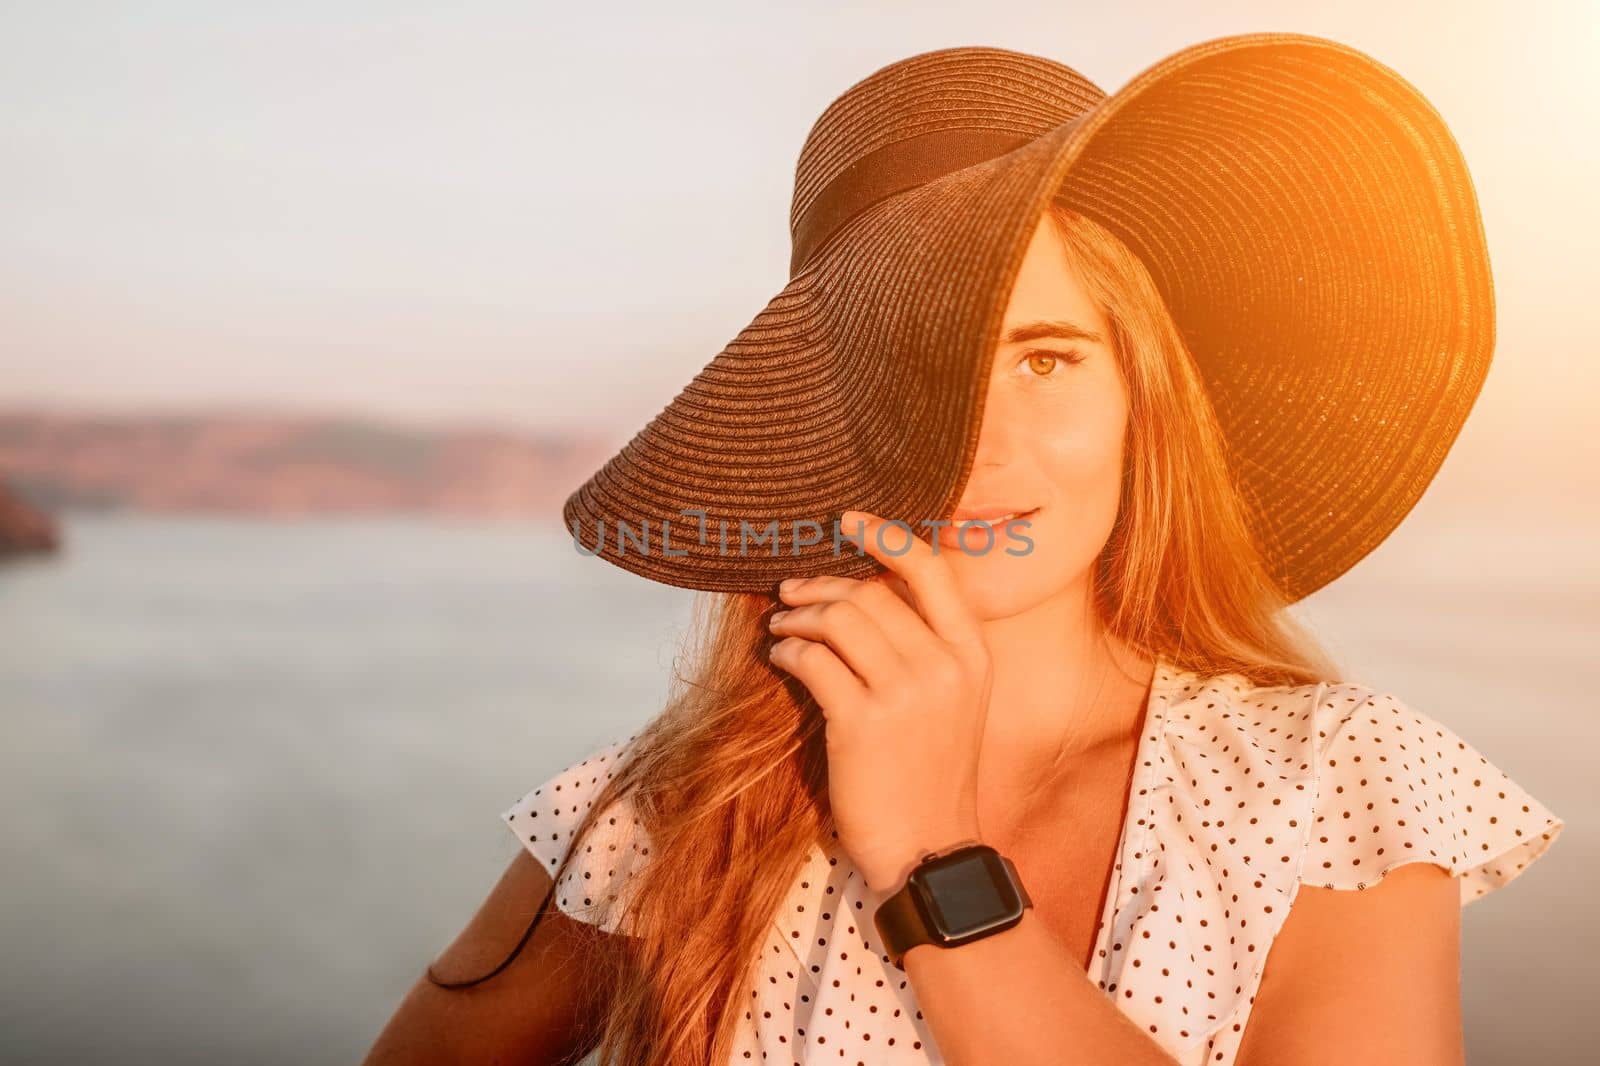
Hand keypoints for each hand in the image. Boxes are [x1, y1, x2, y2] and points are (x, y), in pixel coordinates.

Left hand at [767, 509, 993, 893]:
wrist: (931, 851)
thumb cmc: (932, 777)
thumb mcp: (954, 704)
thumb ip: (926, 650)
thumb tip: (864, 595)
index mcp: (973, 655)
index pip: (932, 570)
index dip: (886, 535)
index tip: (847, 520)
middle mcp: (945, 666)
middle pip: (870, 593)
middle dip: (819, 587)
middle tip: (789, 596)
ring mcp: (907, 694)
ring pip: (838, 620)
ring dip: (798, 618)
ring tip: (780, 630)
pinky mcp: (863, 723)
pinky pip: (812, 660)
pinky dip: (788, 652)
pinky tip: (781, 660)